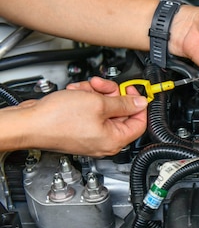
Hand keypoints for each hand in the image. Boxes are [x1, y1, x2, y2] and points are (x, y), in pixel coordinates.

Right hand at [11, 77, 146, 155]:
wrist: (29, 123)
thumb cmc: (58, 119)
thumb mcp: (98, 103)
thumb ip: (123, 103)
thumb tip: (140, 103)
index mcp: (115, 140)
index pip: (139, 123)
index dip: (138, 104)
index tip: (132, 91)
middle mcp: (104, 142)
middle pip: (120, 113)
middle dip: (110, 94)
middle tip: (102, 86)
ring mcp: (91, 136)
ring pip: (104, 109)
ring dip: (95, 94)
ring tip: (83, 90)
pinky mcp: (79, 129)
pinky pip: (90, 112)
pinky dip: (85, 100)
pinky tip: (75, 95)